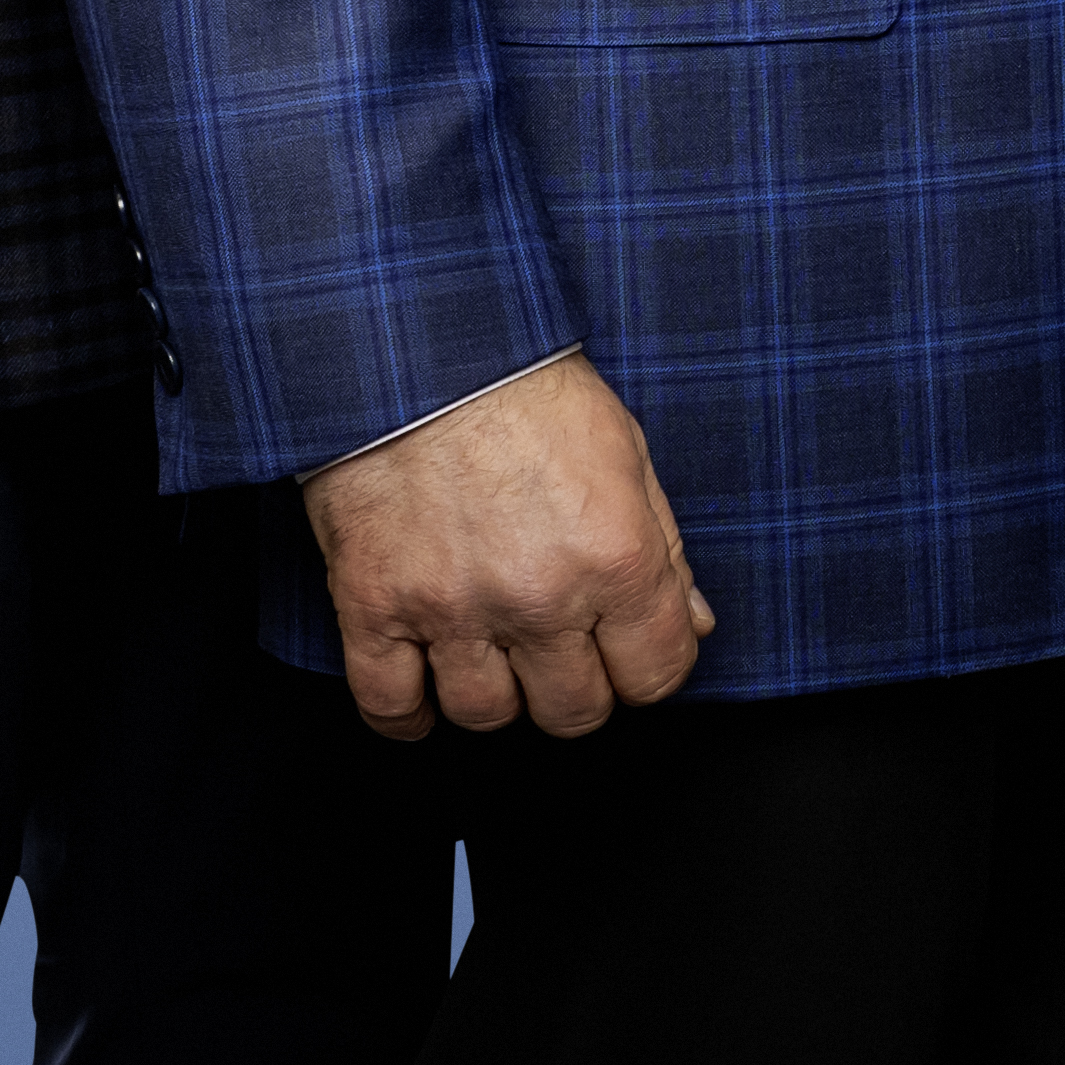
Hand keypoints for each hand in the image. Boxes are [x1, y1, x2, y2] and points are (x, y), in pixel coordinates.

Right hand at [305, 351, 709, 737]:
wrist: (417, 347)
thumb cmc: (524, 387)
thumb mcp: (626, 451)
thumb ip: (664, 549)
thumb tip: (691, 623)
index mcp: (614, 556)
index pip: (655, 675)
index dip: (648, 669)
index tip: (630, 653)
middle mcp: (537, 595)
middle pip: (574, 712)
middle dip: (578, 689)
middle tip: (563, 652)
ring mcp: (451, 608)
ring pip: (486, 716)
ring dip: (497, 695)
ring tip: (496, 653)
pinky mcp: (374, 606)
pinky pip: (390, 707)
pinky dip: (407, 714)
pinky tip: (424, 691)